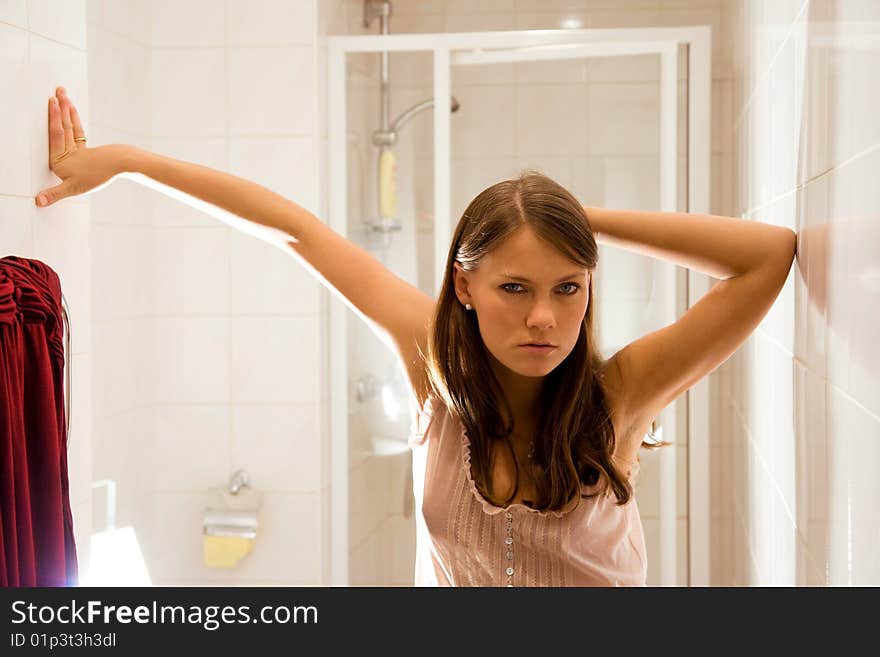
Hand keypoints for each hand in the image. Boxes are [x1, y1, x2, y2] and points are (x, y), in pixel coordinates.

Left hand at [35, 86, 127, 207]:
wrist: (126, 164)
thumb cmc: (102, 174)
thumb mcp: (73, 186)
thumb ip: (55, 193)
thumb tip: (38, 202)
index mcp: (61, 167)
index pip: (54, 138)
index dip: (53, 119)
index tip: (53, 102)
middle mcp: (66, 161)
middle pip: (60, 131)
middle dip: (58, 110)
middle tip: (57, 92)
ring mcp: (76, 156)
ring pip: (68, 128)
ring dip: (65, 111)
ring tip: (63, 94)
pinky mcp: (85, 153)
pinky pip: (77, 132)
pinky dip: (74, 120)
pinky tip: (71, 108)